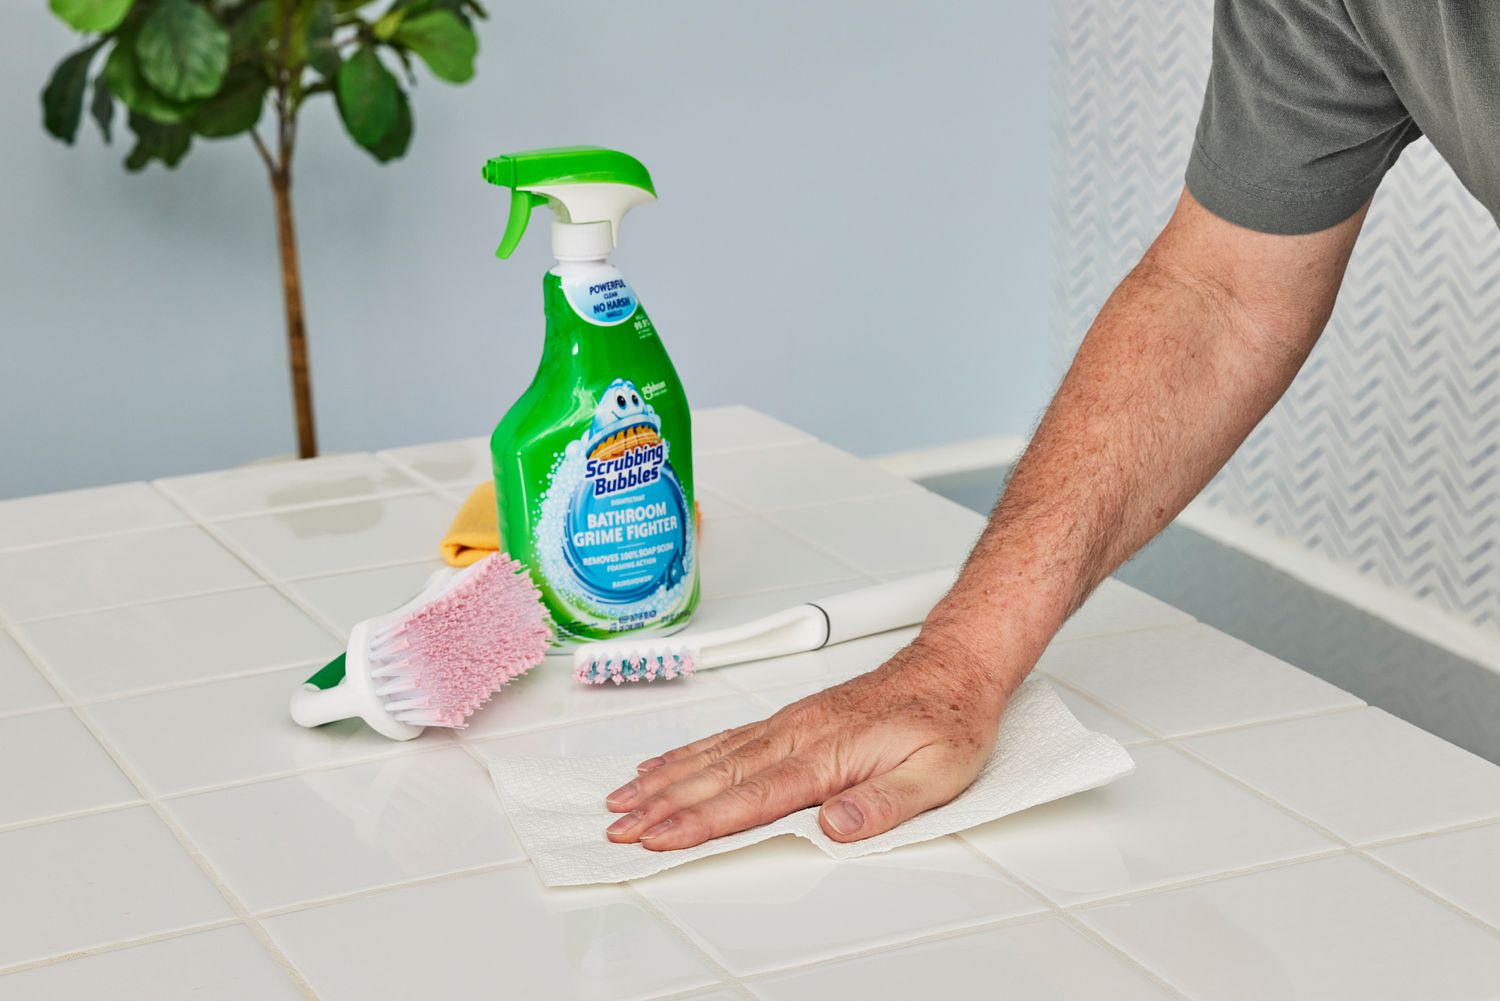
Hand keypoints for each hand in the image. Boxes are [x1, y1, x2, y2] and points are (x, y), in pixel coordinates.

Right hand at [602, 633, 1009, 850]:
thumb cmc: (948, 720)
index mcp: (829, 751)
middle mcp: (799, 733)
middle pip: (718, 775)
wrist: (953, 667)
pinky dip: (687, 753)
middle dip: (662, 804)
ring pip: (713, 754)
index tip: (659, 836)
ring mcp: (789, 723)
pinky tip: (662, 766)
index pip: (754, 796)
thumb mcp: (938, 773)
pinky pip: (726, 738)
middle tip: (618, 827)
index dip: (702, 820)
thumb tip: (837, 825)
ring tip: (622, 800)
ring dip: (664, 779)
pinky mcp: (789, 720)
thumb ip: (884, 802)